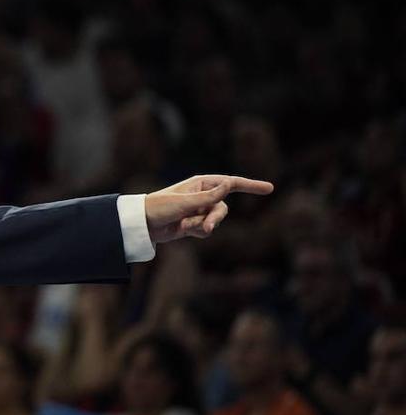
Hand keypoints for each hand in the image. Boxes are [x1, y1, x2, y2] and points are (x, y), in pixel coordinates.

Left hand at [145, 174, 273, 243]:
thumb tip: (229, 184)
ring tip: (185, 226)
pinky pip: (206, 230)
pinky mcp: (195, 223)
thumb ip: (209, 197)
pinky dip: (197, 231)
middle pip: (223, 207)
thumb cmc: (160, 207)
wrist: (143, 224)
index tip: (270, 188)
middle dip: (215, 218)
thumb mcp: (185, 202)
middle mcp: (202, 195)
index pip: (231, 182)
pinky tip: (182, 229)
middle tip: (206, 227)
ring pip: (216, 220)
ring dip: (202, 226)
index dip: (251, 185)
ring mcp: (199, 210)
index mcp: (201, 184)